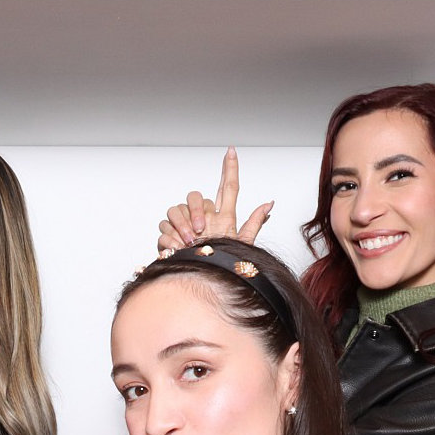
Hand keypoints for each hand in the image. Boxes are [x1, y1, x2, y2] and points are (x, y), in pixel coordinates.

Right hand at [157, 150, 273, 259]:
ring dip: (183, 226)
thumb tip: (269, 204)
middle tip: (201, 230)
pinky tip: (179, 248)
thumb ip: (254, 223)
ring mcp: (185, 225)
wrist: (201, 282)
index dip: (230, 168)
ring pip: (176, 208)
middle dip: (196, 210)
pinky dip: (172, 238)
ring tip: (191, 243)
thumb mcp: (241, 245)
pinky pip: (165, 226)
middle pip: (195, 196)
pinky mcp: (169, 235)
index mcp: (223, 217)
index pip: (228, 187)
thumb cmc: (220, 266)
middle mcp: (204, 218)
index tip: (232, 152)